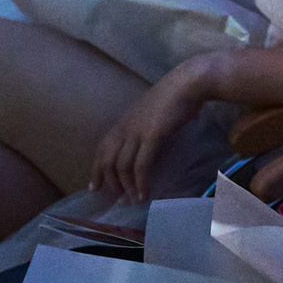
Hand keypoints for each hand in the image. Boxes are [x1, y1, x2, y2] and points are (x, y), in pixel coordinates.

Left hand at [88, 60, 212, 202]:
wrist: (188, 83)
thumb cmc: (175, 96)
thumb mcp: (153, 113)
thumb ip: (147, 127)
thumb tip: (151, 142)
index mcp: (124, 122)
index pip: (102, 149)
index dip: (96, 169)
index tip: (94, 187)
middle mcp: (125, 128)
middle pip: (107, 160)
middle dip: (109, 182)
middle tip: (118, 199)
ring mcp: (137, 132)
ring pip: (121, 166)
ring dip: (126, 187)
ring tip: (134, 200)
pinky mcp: (152, 136)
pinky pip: (140, 165)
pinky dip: (140, 182)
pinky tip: (144, 193)